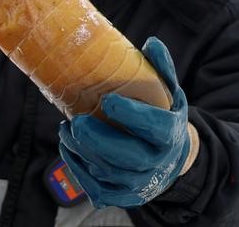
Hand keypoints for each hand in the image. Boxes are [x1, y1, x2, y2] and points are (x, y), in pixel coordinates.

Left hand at [58, 37, 194, 207]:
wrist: (171, 160)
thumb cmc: (164, 118)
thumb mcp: (170, 93)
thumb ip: (162, 69)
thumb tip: (151, 42)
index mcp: (169, 135)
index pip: (153, 127)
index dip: (131, 115)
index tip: (108, 100)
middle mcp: (155, 163)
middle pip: (125, 156)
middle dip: (97, 139)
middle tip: (77, 121)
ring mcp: (138, 183)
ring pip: (106, 172)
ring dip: (81, 152)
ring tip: (66, 130)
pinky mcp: (122, 195)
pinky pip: (96, 188)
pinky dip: (77, 169)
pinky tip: (68, 148)